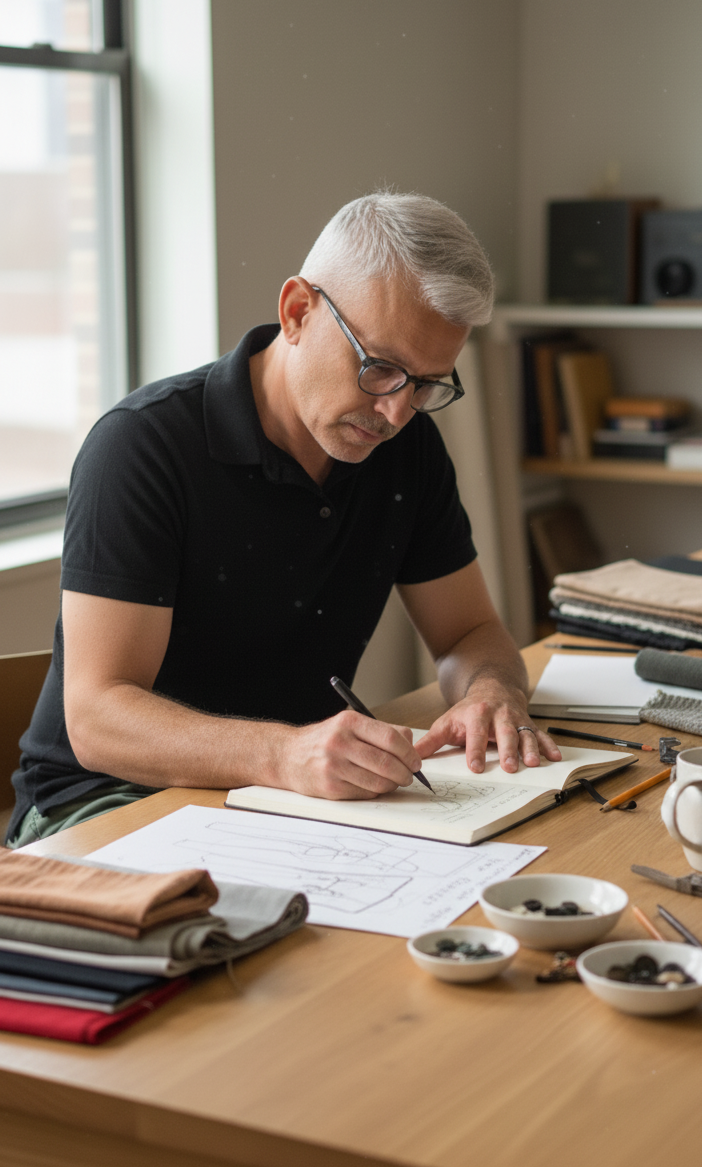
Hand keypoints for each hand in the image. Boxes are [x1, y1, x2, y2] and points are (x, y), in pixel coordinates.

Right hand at [278, 712, 420, 799]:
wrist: (287, 756)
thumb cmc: (324, 740)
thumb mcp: (349, 725)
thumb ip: (380, 731)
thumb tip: (410, 744)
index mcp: (349, 721)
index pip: (391, 738)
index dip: (409, 753)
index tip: (415, 761)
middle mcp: (340, 742)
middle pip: (387, 763)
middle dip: (405, 773)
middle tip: (409, 775)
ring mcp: (333, 766)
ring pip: (378, 781)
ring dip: (392, 785)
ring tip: (393, 781)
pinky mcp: (330, 787)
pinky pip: (365, 793)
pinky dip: (376, 792)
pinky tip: (374, 785)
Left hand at [415, 682, 560, 774]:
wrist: (492, 688)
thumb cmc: (468, 711)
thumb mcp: (446, 722)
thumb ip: (431, 741)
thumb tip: (412, 757)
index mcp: (476, 714)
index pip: (475, 734)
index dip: (475, 750)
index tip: (475, 767)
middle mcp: (498, 715)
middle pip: (504, 733)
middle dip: (507, 750)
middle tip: (509, 768)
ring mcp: (516, 719)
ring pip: (524, 733)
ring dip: (530, 748)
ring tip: (532, 764)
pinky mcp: (529, 723)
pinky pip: (541, 734)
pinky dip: (549, 745)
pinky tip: (554, 757)